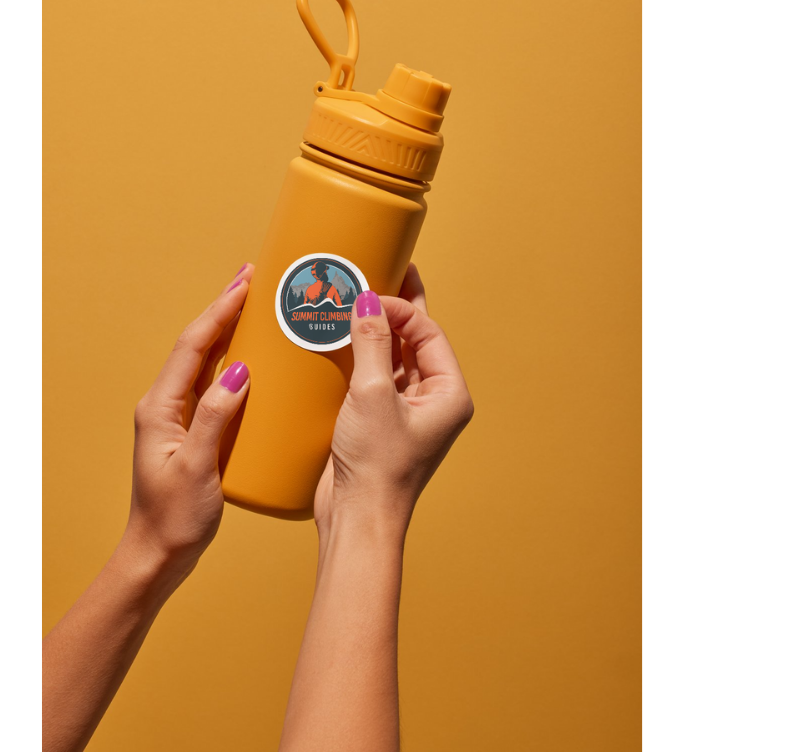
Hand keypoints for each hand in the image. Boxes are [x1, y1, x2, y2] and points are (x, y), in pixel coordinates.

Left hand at [124, 263, 253, 583]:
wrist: (158, 555)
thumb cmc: (173, 519)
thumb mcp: (198, 468)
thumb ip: (215, 418)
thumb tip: (239, 371)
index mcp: (160, 408)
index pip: (192, 347)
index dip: (218, 311)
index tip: (244, 284)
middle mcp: (165, 406)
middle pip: (197, 345)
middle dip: (224, 310)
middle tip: (252, 279)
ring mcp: (178, 418)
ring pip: (205, 362)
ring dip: (229, 331)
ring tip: (255, 306)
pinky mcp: (192, 432)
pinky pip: (214, 386)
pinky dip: (233, 362)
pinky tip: (254, 359)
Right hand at [314, 264, 473, 538]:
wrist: (357, 520)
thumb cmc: (377, 466)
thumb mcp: (372, 395)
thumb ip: (372, 343)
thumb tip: (368, 300)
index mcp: (449, 394)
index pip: (428, 333)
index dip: (400, 308)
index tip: (368, 293)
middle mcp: (433, 400)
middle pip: (414, 340)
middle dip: (394, 308)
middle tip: (378, 268)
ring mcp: (406, 411)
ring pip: (393, 356)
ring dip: (374, 330)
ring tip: (354, 296)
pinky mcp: (378, 421)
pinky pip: (374, 376)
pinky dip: (359, 355)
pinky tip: (340, 337)